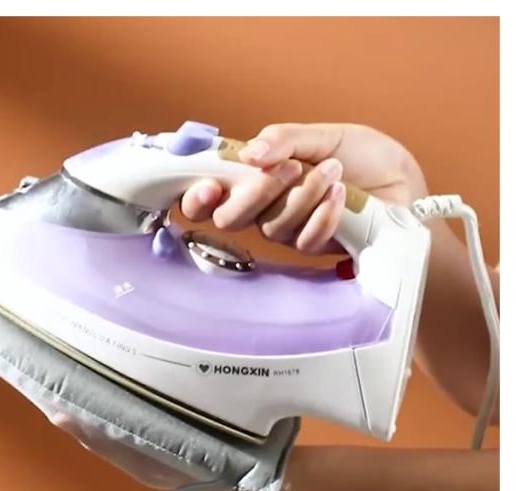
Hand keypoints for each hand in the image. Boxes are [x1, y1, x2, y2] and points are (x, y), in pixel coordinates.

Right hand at [181, 123, 427, 253]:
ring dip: (302, 196)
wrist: (402, 182)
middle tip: (288, 168)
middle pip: (230, 219)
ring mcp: (286, 229)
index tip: (209, 186)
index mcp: (255, 175)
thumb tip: (250, 153)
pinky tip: (342, 196)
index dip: (197, 197)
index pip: (210, 195)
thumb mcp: (321, 135)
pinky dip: (323, 215)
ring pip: (271, 227)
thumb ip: (284, 140)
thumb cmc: (361, 155)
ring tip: (333, 171)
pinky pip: (303, 240)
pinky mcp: (312, 246)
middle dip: (256, 193)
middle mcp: (263, 206)